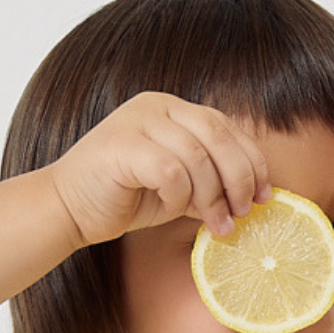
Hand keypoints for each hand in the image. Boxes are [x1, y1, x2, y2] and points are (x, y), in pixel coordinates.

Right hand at [48, 92, 272, 250]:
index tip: (264, 196)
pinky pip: (171, 172)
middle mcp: (157, 107)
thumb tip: (249, 199)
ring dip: (213, 197)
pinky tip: (174, 209)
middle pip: (218, 135)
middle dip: (239, 178)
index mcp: (172, 110)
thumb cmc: (122, 200)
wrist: (69, 209)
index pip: (225, 127)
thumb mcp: (177, 190)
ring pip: (197, 157)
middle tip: (244, 212)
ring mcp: (138, 121)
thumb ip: (208, 184)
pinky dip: (180, 196)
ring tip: (216, 225)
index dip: (252, 161)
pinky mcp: (122, 146)